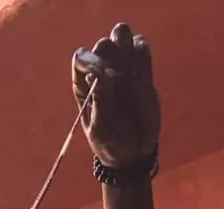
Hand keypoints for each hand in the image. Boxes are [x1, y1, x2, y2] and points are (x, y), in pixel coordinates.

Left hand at [72, 23, 159, 168]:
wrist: (132, 153)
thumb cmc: (109, 143)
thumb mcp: (101, 128)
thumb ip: (100, 101)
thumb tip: (96, 74)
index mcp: (84, 87)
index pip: (81, 59)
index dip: (89, 60)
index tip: (99, 73)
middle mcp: (102, 75)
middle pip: (103, 45)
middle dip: (109, 51)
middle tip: (116, 73)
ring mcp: (122, 72)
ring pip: (122, 39)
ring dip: (125, 45)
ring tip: (130, 69)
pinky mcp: (142, 74)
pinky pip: (141, 49)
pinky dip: (141, 50)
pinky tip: (141, 72)